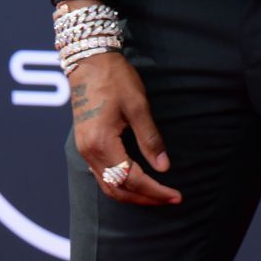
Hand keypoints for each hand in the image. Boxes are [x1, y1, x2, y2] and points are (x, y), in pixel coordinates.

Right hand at [69, 53, 181, 206]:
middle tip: (171, 199)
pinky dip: (120, 185)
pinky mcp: (86, 145)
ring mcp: (84, 150)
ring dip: (133, 195)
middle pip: (117, 188)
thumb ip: (150, 138)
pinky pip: (102, 175)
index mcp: (102, 143)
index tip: (176, 195)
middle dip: (146, 198)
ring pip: (108, 185)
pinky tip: (137, 183)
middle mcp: (89, 152)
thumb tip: (163, 167)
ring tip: (158, 196)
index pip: (131, 179)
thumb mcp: (138, 106)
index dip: (155, 190)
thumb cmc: (115, 79)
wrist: (88, 61)